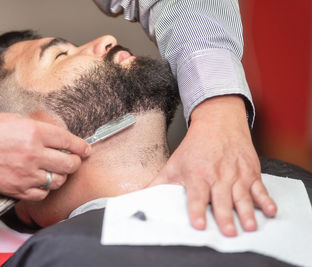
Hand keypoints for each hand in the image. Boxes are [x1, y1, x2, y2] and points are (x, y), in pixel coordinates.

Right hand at [0, 112, 89, 200]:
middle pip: (70, 164)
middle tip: (74, 161)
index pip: (70, 141)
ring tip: (56, 171)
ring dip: (61, 176)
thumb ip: (38, 129)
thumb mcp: (15, 120)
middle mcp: (34, 154)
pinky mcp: (18, 189)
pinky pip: (42, 193)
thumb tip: (56, 136)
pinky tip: (41, 181)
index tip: (86, 149)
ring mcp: (27, 174)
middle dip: (76, 162)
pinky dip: (45, 188)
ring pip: (58, 180)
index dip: (82, 146)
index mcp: (35, 133)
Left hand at [150, 95, 276, 236]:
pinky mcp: (250, 172)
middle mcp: (217, 175)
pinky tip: (269, 211)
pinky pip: (259, 188)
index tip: (198, 224)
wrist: (218, 122)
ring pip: (242, 196)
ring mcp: (236, 174)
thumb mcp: (174, 164)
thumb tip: (141, 196)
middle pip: (221, 199)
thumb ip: (159, 183)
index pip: (197, 196)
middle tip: (228, 232)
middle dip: (225, 216)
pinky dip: (265, 200)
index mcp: (197, 174)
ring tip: (249, 227)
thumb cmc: (195, 146)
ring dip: (246, 212)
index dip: (197, 210)